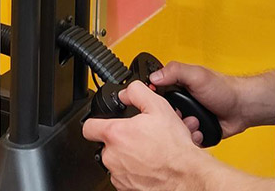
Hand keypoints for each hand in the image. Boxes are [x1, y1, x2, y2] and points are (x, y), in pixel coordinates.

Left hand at [83, 82, 207, 190]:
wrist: (185, 175)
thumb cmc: (173, 147)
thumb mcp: (158, 107)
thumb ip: (137, 93)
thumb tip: (126, 93)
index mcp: (115, 135)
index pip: (88, 127)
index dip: (96, 121)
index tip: (103, 122)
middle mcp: (112, 156)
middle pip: (107, 143)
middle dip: (122, 139)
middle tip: (140, 136)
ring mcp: (118, 174)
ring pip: (118, 160)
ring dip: (130, 154)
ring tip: (149, 149)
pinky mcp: (126, 188)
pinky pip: (125, 175)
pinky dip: (135, 170)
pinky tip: (150, 163)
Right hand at [147, 62, 253, 140]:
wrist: (242, 109)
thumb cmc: (223, 89)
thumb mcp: (197, 75)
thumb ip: (175, 71)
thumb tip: (154, 76)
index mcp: (177, 86)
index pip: (155, 93)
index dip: (151, 99)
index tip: (149, 104)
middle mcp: (180, 102)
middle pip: (161, 114)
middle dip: (167, 118)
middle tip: (177, 115)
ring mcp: (187, 118)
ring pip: (171, 129)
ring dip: (178, 130)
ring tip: (190, 124)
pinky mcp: (194, 132)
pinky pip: (184, 140)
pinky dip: (188, 139)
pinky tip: (194, 135)